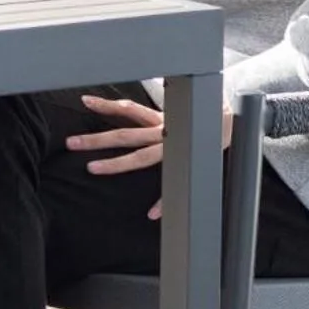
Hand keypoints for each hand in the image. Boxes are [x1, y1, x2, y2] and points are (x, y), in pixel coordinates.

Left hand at [68, 94, 234, 218]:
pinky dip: (164, 200)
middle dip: (98, 138)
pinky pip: (173, 185)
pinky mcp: (186, 164)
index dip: (107, 105)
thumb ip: (151, 110)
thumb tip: (135, 94)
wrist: (236, 123)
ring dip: (117, 164)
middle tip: (72, 143)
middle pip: (126, 134)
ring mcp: (173, 148)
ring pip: (141, 156)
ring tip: (92, 169)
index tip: (84, 101)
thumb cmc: (200, 116)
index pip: (129, 109)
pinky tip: (152, 214)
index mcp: (160, 118)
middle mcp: (163, 131)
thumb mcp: (175, 110)